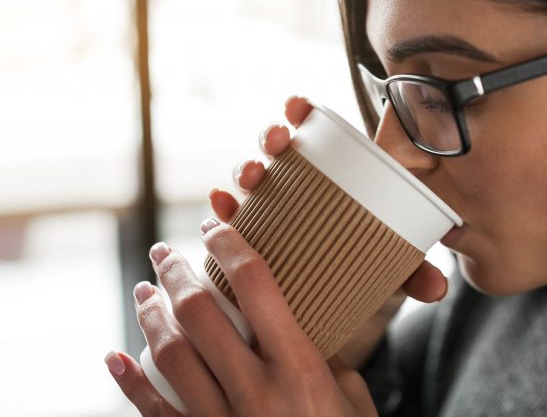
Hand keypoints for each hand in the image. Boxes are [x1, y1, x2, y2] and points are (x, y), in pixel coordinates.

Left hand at [105, 223, 378, 415]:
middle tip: (166, 252)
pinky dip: (128, 383)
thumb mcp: (353, 399)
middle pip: (201, 313)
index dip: (231, 245)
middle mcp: (258, 391)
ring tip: (144, 291)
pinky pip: (154, 413)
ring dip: (149, 317)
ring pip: (169, 356)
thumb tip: (301, 327)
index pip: (256, 285)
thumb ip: (327, 359)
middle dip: (176, 272)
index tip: (215, 226)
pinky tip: (115, 356)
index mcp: (302, 368)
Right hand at [210, 95, 448, 368]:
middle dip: (270, 136)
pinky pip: (233, 216)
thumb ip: (414, 272)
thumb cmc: (367, 265)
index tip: (297, 106)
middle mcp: (299, 185)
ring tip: (251, 176)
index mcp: (333, 177)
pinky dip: (223, 208)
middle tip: (277, 141)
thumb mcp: (393, 265)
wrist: (339, 298)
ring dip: (246, 168)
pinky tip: (218, 207)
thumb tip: (437, 288)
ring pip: (252, 177)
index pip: (315, 132)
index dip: (301, 111)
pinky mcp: (253, 233)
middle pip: (278, 149)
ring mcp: (273, 208)